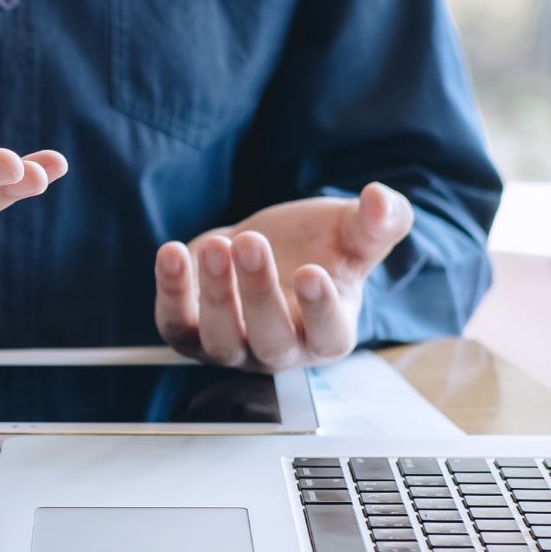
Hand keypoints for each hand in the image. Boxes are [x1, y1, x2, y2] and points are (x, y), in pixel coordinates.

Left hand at [154, 183, 413, 370]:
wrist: (265, 245)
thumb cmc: (318, 246)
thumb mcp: (353, 231)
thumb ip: (380, 221)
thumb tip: (380, 200)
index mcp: (328, 333)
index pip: (328, 336)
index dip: (320, 310)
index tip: (312, 272)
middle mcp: (280, 351)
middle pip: (270, 340)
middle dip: (258, 292)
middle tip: (253, 242)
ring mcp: (232, 347)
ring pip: (220, 340)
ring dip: (214, 293)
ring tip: (217, 245)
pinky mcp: (189, 332)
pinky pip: (176, 325)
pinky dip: (170, 292)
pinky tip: (172, 252)